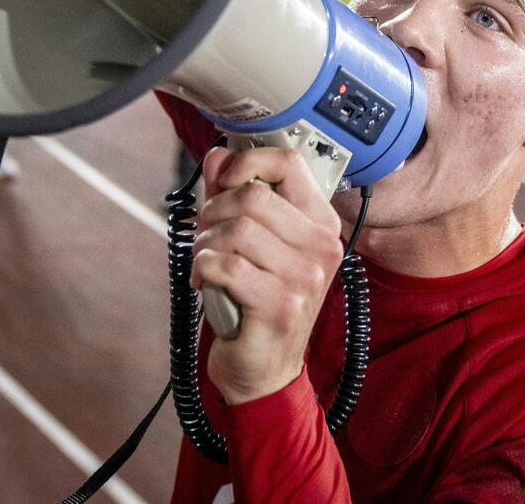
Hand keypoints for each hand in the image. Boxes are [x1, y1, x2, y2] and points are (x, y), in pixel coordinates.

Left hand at [190, 145, 344, 404]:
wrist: (265, 369)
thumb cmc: (257, 302)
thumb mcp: (250, 243)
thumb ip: (234, 196)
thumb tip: (218, 155)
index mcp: (320, 223)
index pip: (290, 162)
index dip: (248, 162)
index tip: (225, 181)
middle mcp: (322, 246)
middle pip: (254, 195)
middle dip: (214, 211)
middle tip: (206, 234)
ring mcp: (305, 277)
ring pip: (236, 230)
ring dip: (205, 244)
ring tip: (204, 261)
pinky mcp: (281, 305)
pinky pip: (226, 266)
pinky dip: (202, 269)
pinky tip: (203, 281)